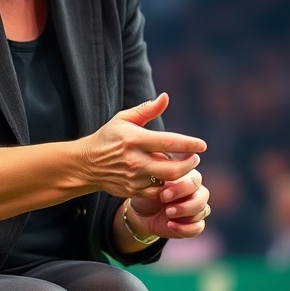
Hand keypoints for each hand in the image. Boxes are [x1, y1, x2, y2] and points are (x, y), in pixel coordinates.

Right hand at [77, 93, 205, 199]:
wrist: (87, 164)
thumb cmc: (108, 137)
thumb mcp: (124, 119)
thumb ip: (147, 109)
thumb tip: (166, 97)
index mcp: (134, 139)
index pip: (168, 142)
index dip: (189, 144)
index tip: (202, 145)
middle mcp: (134, 160)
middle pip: (172, 168)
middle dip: (189, 164)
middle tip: (195, 158)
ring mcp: (133, 178)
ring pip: (166, 182)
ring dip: (179, 176)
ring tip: (184, 167)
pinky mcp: (132, 191)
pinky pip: (157, 193)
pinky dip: (167, 187)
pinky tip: (170, 180)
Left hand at [126, 165, 210, 239]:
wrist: (142, 212)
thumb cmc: (147, 191)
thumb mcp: (150, 183)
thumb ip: (161, 176)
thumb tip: (165, 170)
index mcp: (187, 175)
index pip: (194, 180)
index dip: (182, 188)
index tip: (163, 194)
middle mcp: (195, 190)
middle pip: (203, 195)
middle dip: (185, 203)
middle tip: (167, 207)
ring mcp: (196, 207)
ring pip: (203, 210)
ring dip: (185, 214)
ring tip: (168, 215)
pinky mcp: (194, 223)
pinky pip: (198, 227)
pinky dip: (185, 228)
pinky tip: (171, 225)